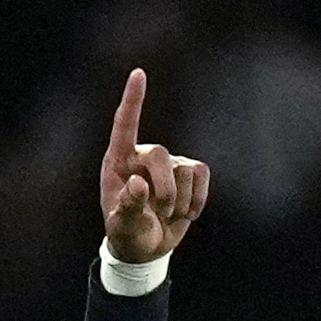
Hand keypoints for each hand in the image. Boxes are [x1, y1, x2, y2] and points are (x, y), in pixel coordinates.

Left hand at [100, 69, 208, 262]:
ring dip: (180, 202)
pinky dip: (198, 199)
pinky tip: (187, 213)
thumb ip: (128, 207)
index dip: (133, 100)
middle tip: (161, 214)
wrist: (146, 248)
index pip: (125, 126)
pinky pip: (202, 175)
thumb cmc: (127, 233)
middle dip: (165, 190)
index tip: (139, 73)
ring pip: (185, 171)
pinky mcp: (189, 173)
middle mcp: (143, 156)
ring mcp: (169, 163)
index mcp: (119, 162)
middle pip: (161, 156)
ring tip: (167, 215)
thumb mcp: (121, 227)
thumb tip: (139, 184)